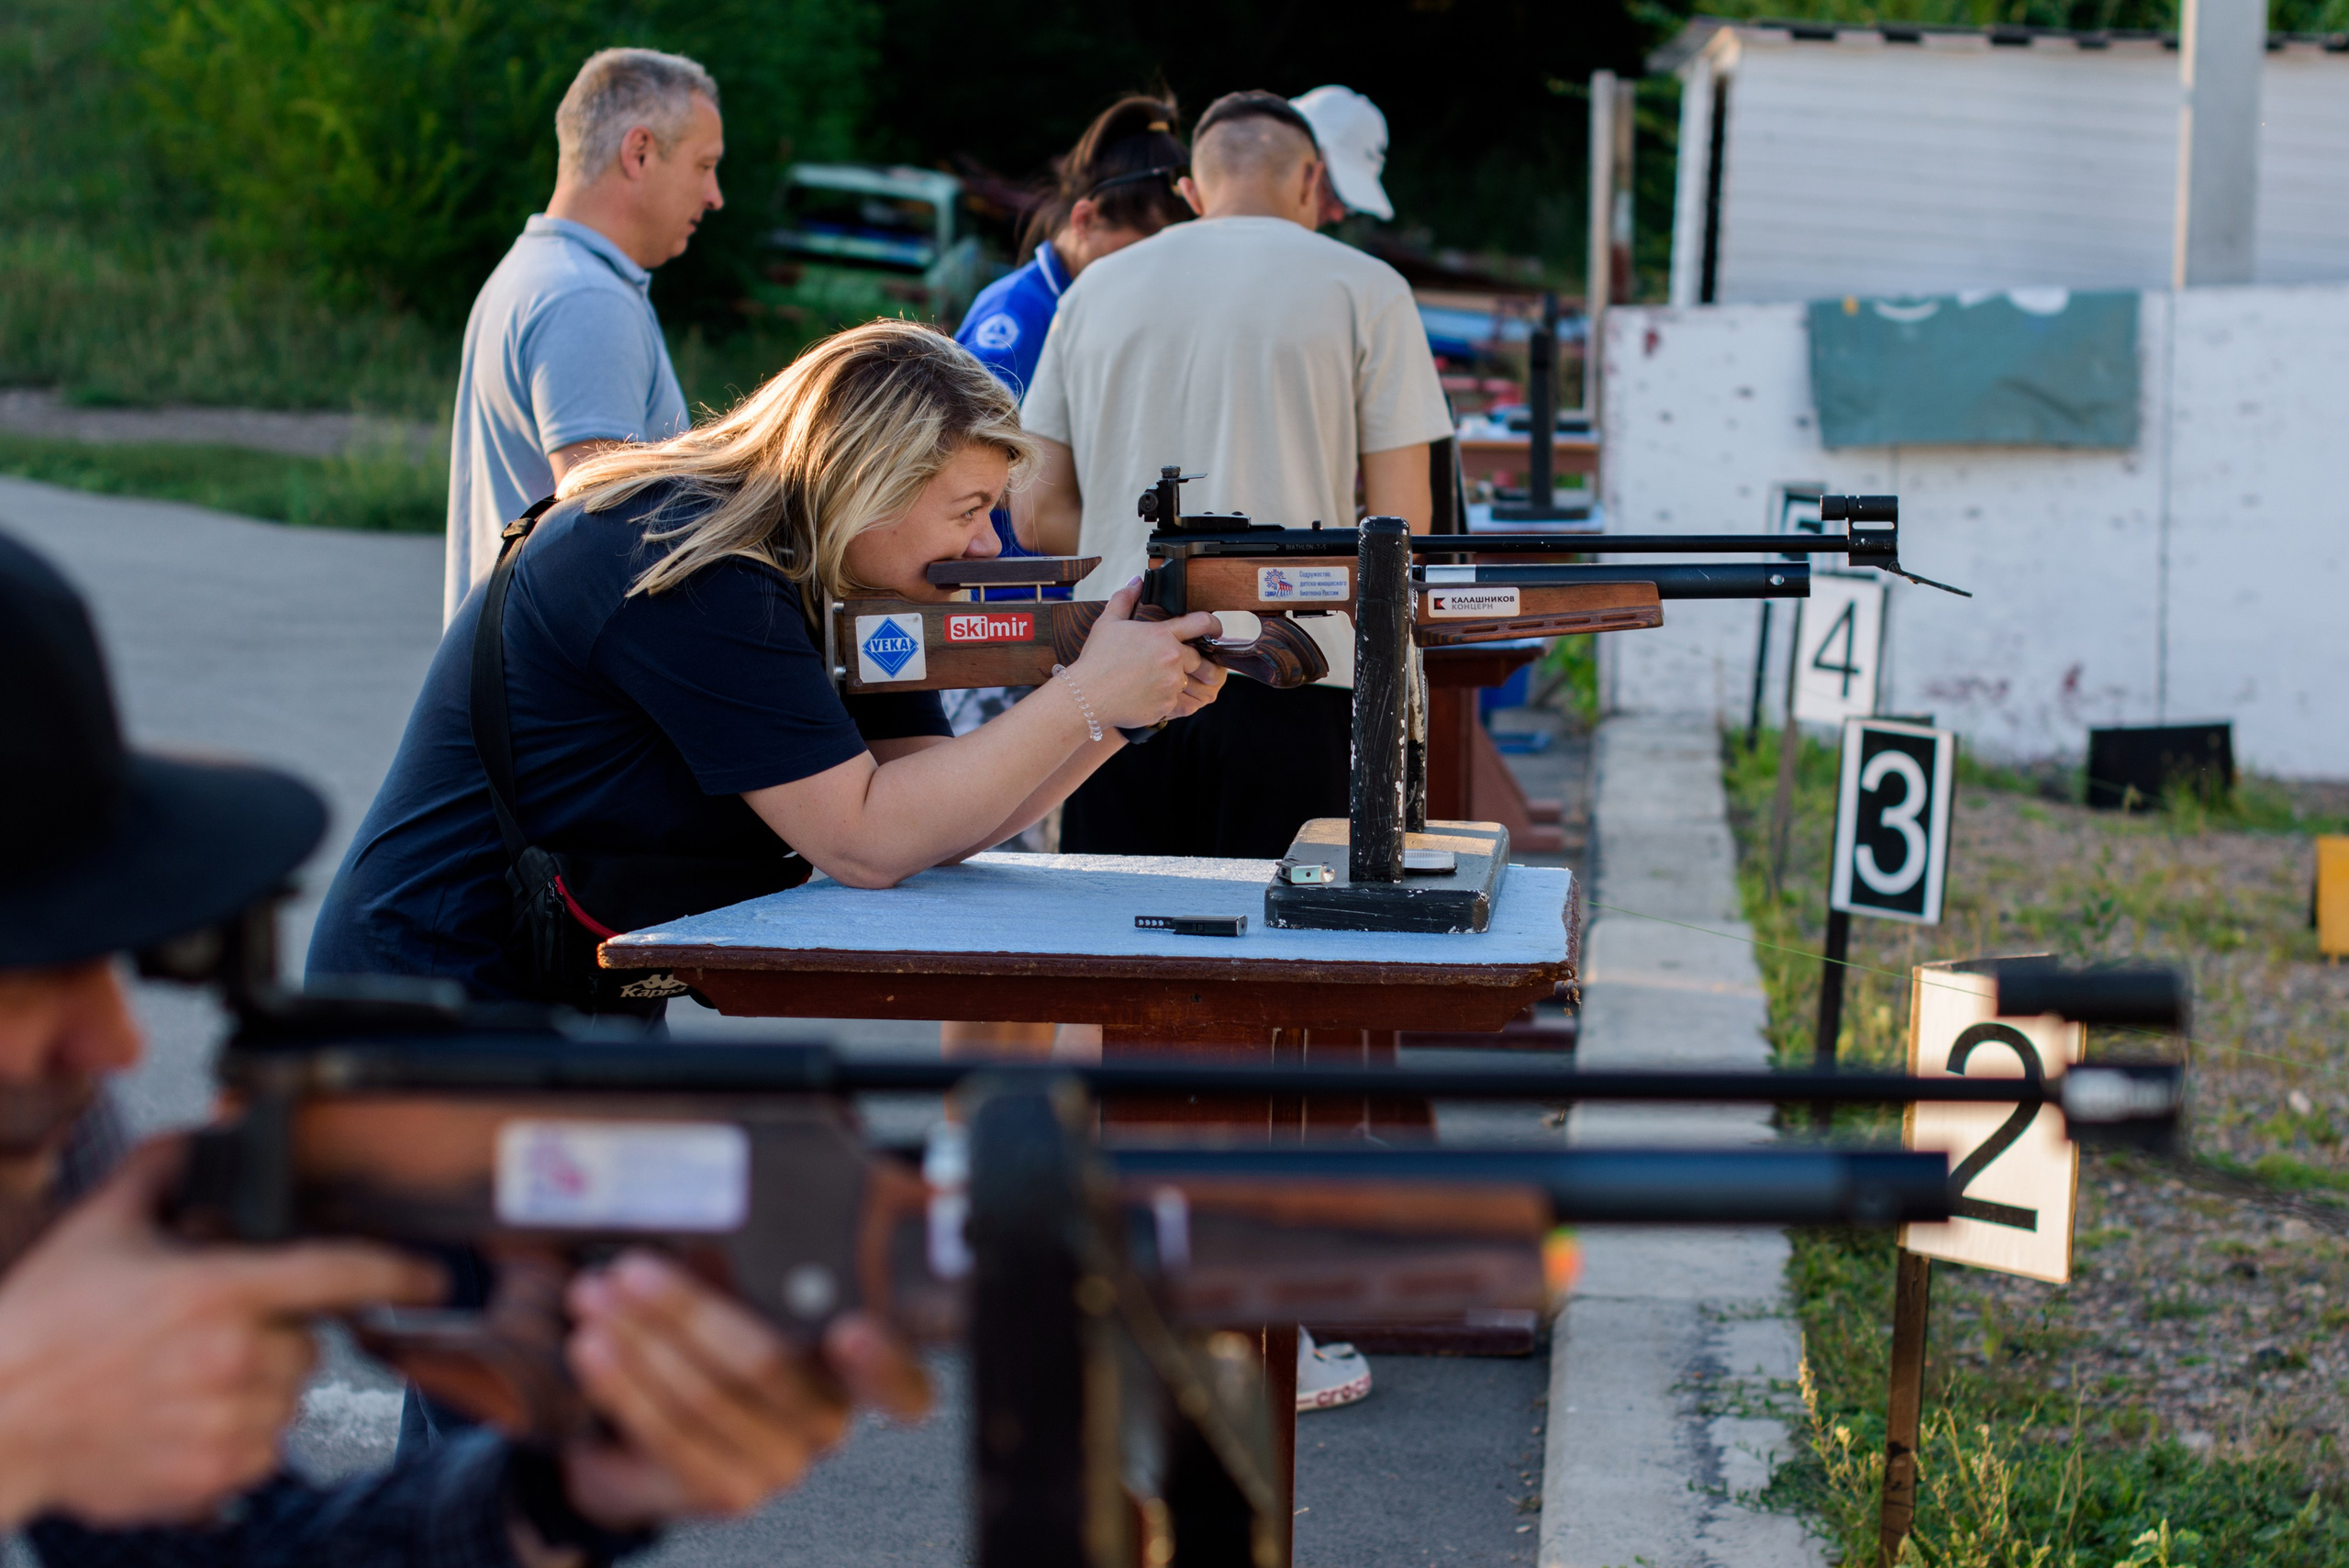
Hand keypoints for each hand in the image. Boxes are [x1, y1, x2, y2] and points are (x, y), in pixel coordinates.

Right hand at [0, 1139, 444, 1528]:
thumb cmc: (42, 1323)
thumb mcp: (101, 1227)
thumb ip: (165, 1167)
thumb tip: (212, 1128)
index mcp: (218, 1290)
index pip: (339, 1273)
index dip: (399, 1274)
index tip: (434, 1279)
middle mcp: (234, 1359)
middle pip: (310, 1341)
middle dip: (276, 1333)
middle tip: (213, 1333)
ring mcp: (225, 1424)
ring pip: (288, 1397)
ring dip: (258, 1387)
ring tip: (187, 1379)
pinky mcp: (211, 1477)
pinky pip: (262, 1451)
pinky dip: (238, 1437)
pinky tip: (183, 1418)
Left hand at [559, 1252, 928, 1525]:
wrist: (655, 1424)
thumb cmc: (714, 1330)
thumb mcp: (742, 1286)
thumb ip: (750, 1261)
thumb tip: (710, 1211)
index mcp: (859, 1365)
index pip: (903, 1382)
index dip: (882, 1361)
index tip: (849, 1331)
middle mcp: (833, 1422)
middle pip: (766, 1366)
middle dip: (689, 1312)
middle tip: (631, 1270)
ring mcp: (783, 1465)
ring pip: (707, 1400)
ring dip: (641, 1343)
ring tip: (593, 1298)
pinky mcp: (729, 1492)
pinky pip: (671, 1437)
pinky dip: (625, 1387)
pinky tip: (593, 1348)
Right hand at [1066, 578, 1221, 728]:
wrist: (1087, 696)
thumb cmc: (1096, 659)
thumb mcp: (1108, 622)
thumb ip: (1125, 598)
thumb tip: (1136, 581)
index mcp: (1162, 635)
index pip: (1202, 623)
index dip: (1214, 624)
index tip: (1216, 629)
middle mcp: (1172, 659)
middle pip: (1200, 658)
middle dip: (1195, 661)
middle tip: (1183, 664)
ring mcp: (1172, 684)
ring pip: (1191, 682)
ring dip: (1183, 682)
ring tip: (1165, 682)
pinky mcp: (1167, 705)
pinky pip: (1181, 703)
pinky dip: (1172, 700)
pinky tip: (1156, 696)